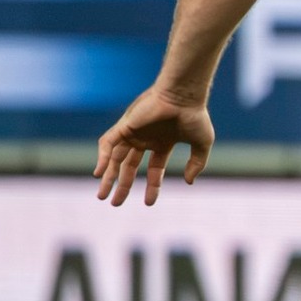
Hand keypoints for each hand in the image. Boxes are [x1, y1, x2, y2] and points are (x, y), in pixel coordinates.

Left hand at [94, 84, 213, 206]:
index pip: (155, 169)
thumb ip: (197, 163)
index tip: (149, 203)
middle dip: (123, 185)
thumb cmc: (195, 116)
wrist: (183, 96)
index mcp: (163, 143)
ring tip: (102, 195)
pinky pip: (108, 143)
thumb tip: (189, 182)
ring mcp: (134, 133)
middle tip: (115, 203)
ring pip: (115, 158)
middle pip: (130, 166)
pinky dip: (102, 157)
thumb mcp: (202, 144)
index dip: (153, 186)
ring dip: (108, 177)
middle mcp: (146, 139)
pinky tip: (99, 173)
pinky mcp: (124, 126)